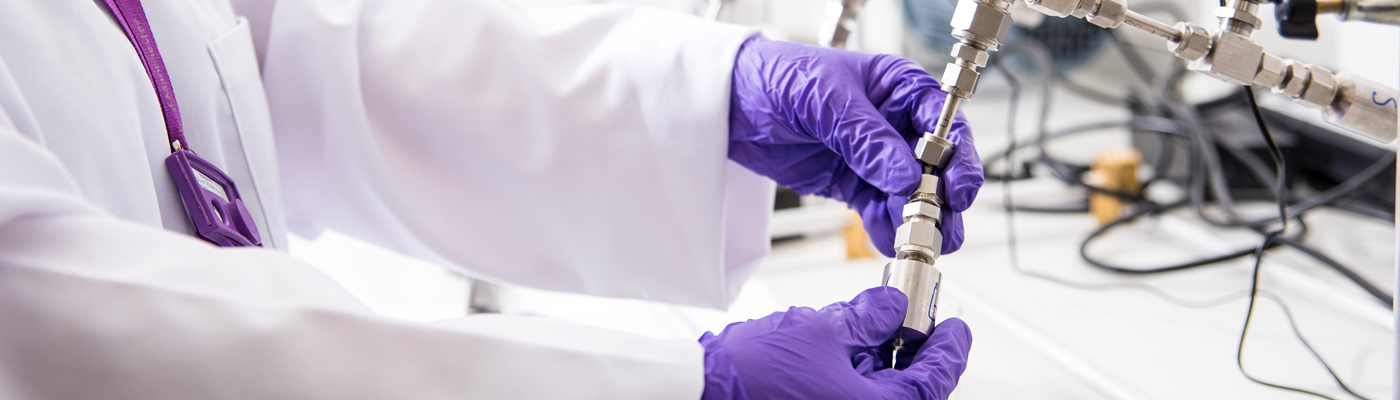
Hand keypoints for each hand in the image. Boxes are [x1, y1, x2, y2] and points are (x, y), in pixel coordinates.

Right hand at [699, 287, 972, 398]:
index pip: (931, 384)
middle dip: (910, 349)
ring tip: (873, 319)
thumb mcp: (823, 329)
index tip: (956, 328)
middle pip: (904, 389)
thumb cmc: (755, 372)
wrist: (704, 388)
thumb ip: (867, 317)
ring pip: (874, 390)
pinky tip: (846, 338)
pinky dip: (852, 368)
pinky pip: (847, 394)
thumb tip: (890, 307)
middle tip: (916, 318)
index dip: (948, 351)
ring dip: (879, 356)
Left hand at [727, 36, 982, 256]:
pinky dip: (887, 228)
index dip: (957, 156)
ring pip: (912, 193)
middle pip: (935, 164)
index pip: (944, 121)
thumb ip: (866, 138)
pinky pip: (880, 210)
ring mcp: (875, 156)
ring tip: (917, 242)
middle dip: (942, 197)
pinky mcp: (853, 183)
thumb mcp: (827, 99)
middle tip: (940, 225)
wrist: (732, 103)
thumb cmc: (779, 77)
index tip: (957, 187)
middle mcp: (894, 122)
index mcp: (898, 87)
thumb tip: (904, 173)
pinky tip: (890, 241)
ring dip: (918, 220)